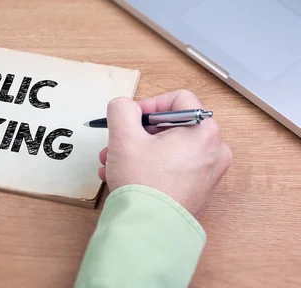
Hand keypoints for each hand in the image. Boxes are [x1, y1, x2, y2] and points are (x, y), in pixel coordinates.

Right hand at [98, 90, 231, 217]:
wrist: (149, 229)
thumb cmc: (144, 185)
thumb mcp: (124, 136)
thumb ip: (122, 109)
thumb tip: (125, 106)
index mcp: (204, 131)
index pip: (177, 99)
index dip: (148, 104)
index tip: (130, 118)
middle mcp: (214, 150)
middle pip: (170, 126)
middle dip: (137, 133)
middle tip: (117, 143)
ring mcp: (208, 172)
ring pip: (167, 148)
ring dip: (137, 151)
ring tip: (114, 162)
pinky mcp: (198, 189)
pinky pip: (172, 166)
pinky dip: (148, 166)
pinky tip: (123, 176)